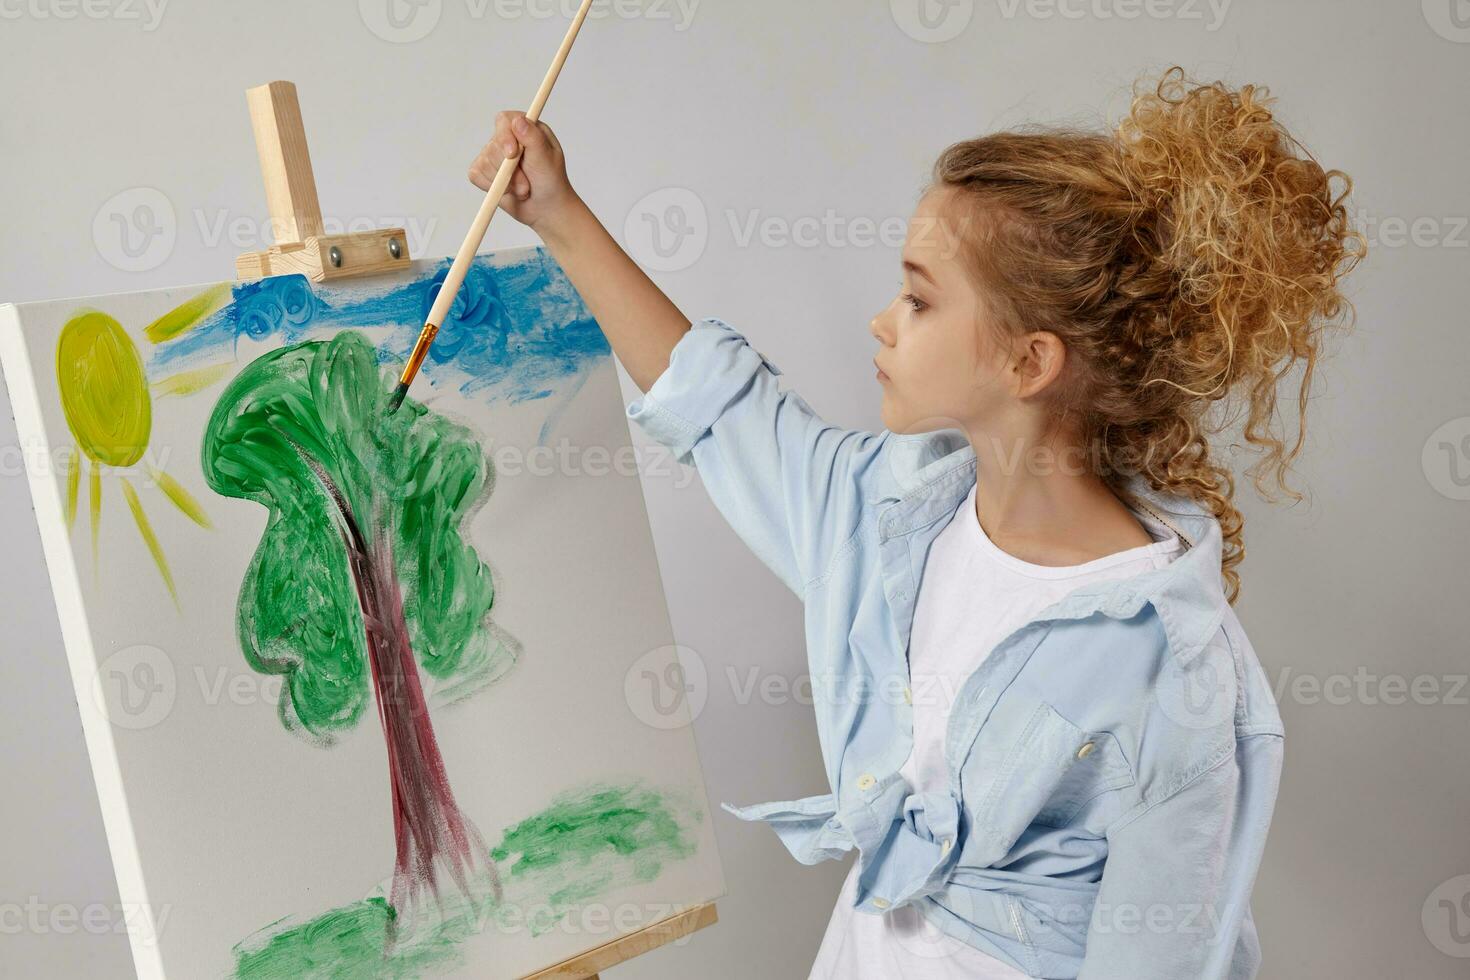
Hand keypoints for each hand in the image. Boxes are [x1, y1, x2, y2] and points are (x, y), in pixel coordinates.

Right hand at [468, 111, 577, 231]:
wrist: (545, 208)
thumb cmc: (551, 181)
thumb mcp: (547, 159)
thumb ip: (534, 138)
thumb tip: (518, 120)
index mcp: (525, 128)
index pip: (504, 120)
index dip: (504, 137)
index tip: (512, 154)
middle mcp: (508, 138)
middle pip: (493, 146)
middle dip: (510, 171)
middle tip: (527, 185)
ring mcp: (493, 154)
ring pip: (484, 163)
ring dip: (505, 182)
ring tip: (522, 189)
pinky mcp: (484, 171)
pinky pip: (476, 175)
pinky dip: (490, 187)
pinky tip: (507, 190)